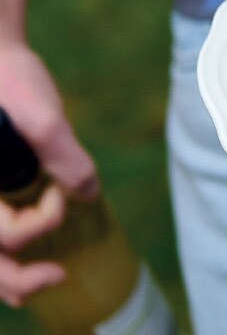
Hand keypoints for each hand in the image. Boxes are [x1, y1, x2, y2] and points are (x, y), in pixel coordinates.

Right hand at [0, 42, 98, 306]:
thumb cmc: (8, 76)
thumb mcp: (40, 114)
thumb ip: (65, 156)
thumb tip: (87, 195)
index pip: (1, 236)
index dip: (38, 224)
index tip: (61, 195)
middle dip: (14, 280)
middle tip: (56, 276)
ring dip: (4, 273)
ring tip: (40, 279)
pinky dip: (2, 247)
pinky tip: (29, 250)